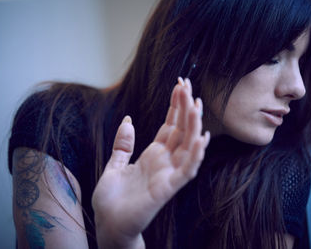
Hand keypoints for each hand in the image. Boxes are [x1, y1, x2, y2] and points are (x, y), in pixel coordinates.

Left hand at [92, 78, 209, 248]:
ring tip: (197, 104)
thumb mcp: (114, 165)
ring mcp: (168, 174)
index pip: (170, 125)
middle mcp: (164, 162)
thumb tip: (127, 120)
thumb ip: (123, 145)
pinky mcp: (168, 189)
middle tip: (189, 84)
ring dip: (194, 126)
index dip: (176, 105)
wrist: (108, 225)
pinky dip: (195, 155)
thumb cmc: (112, 199)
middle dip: (186, 107)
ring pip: (188, 146)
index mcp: (153, 155)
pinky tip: (201, 138)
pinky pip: (186, 171)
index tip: (180, 85)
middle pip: (181, 130)